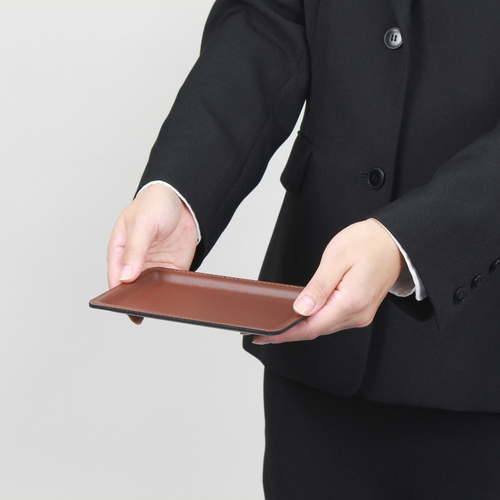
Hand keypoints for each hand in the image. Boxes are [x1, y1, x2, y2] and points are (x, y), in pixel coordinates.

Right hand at [107, 183, 197, 323]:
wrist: (182, 200)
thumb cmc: (154, 205)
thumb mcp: (142, 224)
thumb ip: (134, 250)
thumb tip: (125, 276)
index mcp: (120, 250)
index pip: (116, 277)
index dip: (117, 293)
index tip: (122, 305)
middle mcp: (135, 262)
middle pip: (132, 288)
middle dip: (136, 300)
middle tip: (141, 312)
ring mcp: (154, 266)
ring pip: (151, 290)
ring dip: (154, 298)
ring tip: (158, 308)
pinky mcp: (171, 267)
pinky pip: (170, 284)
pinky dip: (172, 291)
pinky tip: (175, 297)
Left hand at [252, 219, 405, 343]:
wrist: (394, 241)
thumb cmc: (368, 243)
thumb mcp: (337, 258)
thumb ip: (318, 286)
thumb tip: (301, 309)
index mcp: (351, 302)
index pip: (311, 327)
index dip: (285, 334)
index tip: (265, 336)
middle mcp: (358, 314)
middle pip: (316, 330)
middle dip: (289, 331)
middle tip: (264, 329)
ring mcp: (360, 314)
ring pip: (324, 326)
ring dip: (301, 326)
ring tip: (279, 321)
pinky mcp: (360, 310)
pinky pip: (332, 320)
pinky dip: (315, 319)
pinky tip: (302, 314)